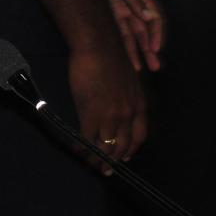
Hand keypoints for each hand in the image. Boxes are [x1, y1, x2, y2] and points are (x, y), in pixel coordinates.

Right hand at [68, 41, 147, 166]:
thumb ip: (125, 94)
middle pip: (123, 145)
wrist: (98, 47)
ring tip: (90, 163)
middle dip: (114, 160)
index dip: (130, 149)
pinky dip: (82, 147)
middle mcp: (128, 115)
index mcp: (138, 105)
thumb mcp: (127, 79)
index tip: (124, 157)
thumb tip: (117, 100)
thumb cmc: (110, 56)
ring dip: (97, 158)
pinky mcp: (92, 114)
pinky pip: (87, 138)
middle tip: (105, 169)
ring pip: (105, 146)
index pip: (138, 136)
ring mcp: (110, 116)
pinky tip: (76, 149)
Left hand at [100, 0, 163, 71]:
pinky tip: (125, 59)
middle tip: (155, 67)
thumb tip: (148, 16)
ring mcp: (123, 11)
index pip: (156, 17)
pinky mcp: (111, 15)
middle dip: (150, 49)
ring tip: (140, 70)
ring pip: (133, 35)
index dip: (158, 34)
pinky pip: (119, 33)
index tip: (156, 48)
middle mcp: (136, 5)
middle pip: (146, 30)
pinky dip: (122, 46)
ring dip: (137, 51)